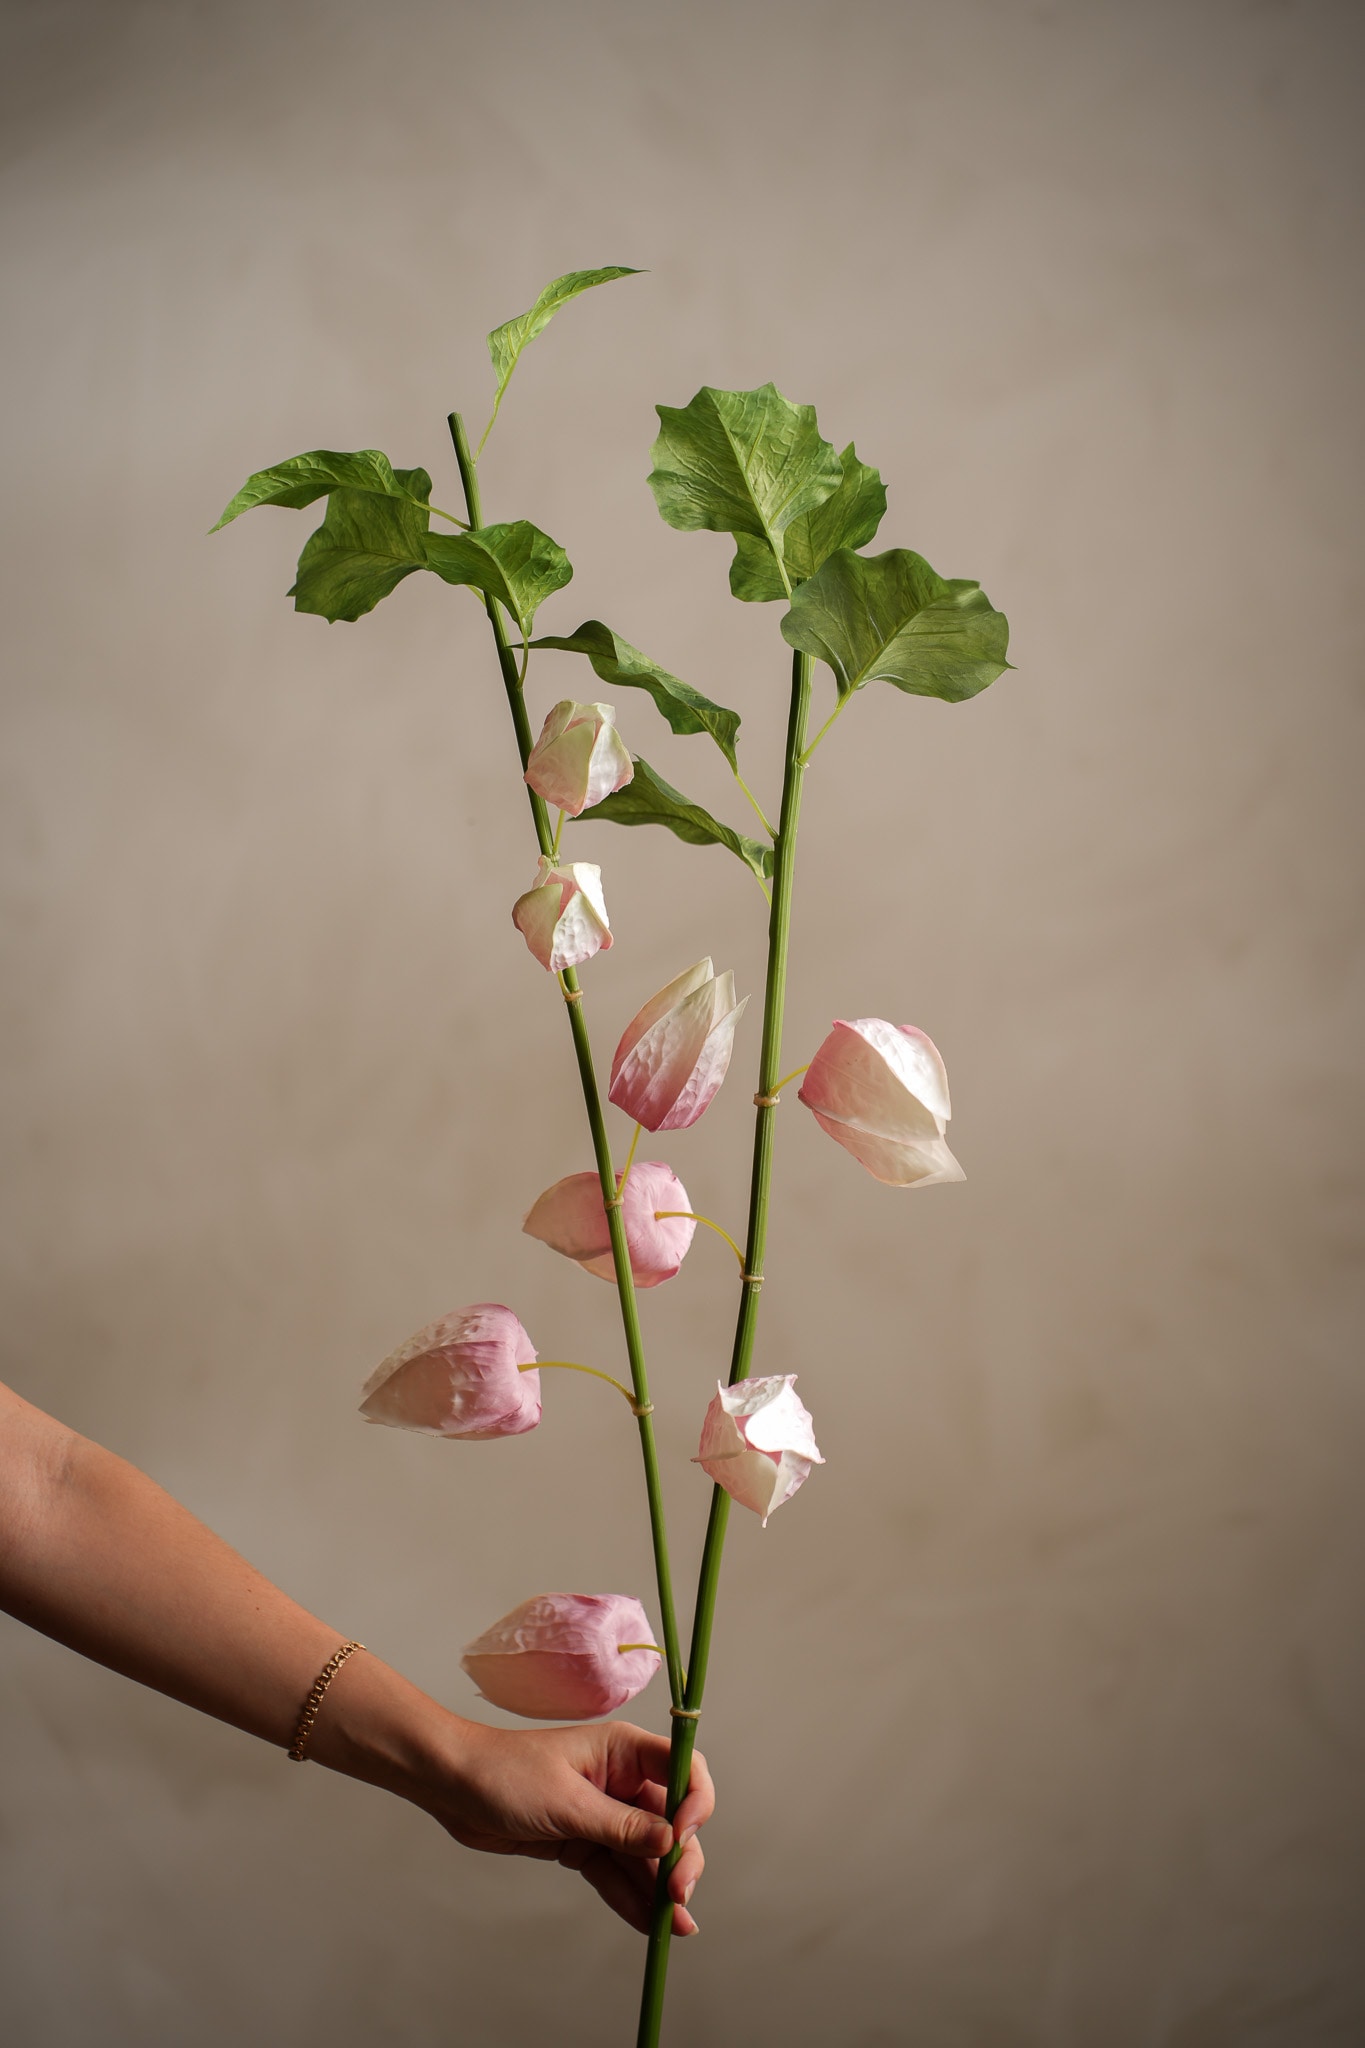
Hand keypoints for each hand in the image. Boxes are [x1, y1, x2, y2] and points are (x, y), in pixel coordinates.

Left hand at [420, 1718, 713, 1936]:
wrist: (453, 1787)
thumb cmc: (506, 1775)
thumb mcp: (566, 1803)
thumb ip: (621, 1826)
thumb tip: (671, 1843)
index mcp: (624, 1751)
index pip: (682, 1768)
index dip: (694, 1803)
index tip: (683, 1839)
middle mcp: (621, 1780)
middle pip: (671, 1820)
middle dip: (681, 1858)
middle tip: (678, 1896)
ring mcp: (603, 1813)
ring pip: (646, 1853)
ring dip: (660, 1887)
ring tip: (676, 1926)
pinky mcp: (583, 1841)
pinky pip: (616, 1871)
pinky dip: (631, 1896)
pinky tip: (648, 1923)